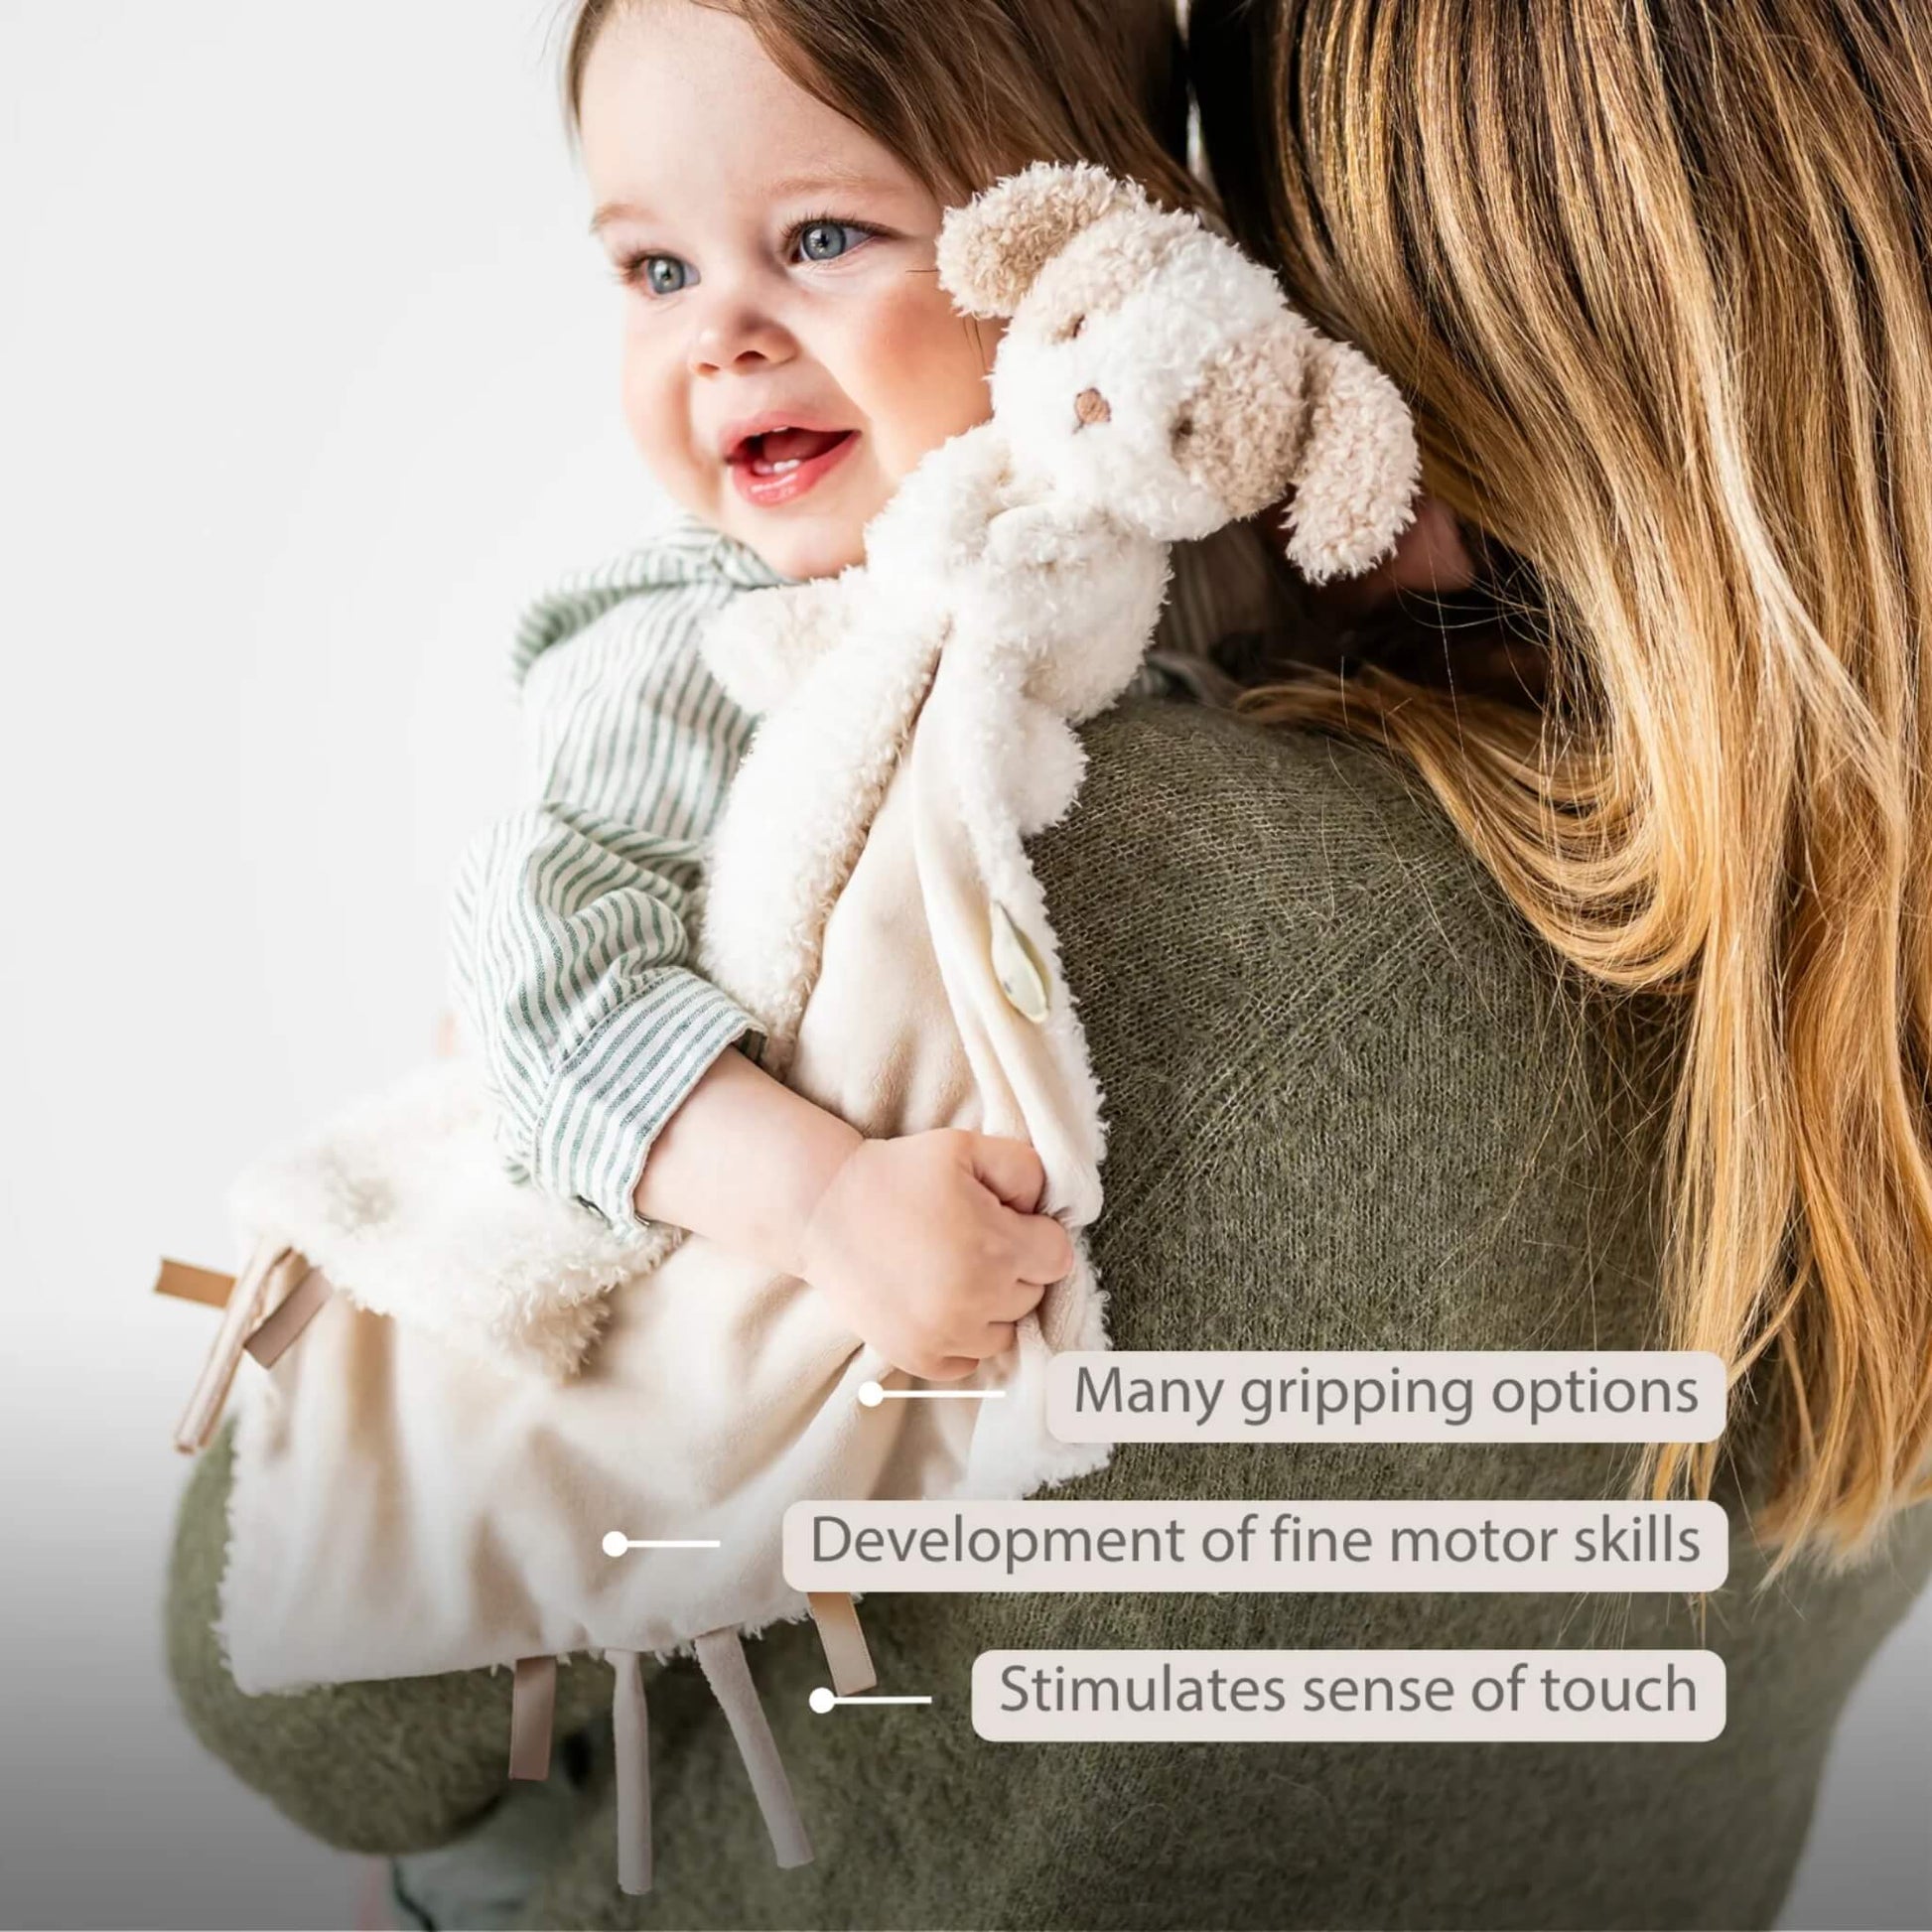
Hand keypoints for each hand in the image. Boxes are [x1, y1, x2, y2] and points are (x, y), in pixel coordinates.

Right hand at [796, 1129, 1074, 1380]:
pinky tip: (939, 1303)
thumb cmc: (898, 1174)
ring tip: (955, 1273)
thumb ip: (1023, 1169)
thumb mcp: (966, 1146)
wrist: (825, 1210)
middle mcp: (976, 1298)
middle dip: (1014, 1268)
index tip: (1006, 1222)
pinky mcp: (919, 1358)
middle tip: (972, 1241)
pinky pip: (970, 1362)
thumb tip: (1043, 1211)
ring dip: (991, 1307)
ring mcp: (946, 1334)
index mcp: (995, 1246)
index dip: (1036, 1234)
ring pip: (1005, 1333)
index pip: (1058, 1258)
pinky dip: (963, 1339)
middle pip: (1033, 1295)